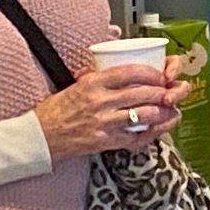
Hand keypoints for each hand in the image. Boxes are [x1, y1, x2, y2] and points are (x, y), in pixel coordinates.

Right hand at [37, 61, 186, 159]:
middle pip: (144, 93)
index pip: (131, 72)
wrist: (40, 137)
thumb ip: (96, 77)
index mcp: (92, 83)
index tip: (160, 74)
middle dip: (163, 92)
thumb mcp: (73, 86)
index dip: (152, 73)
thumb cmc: (55, 111)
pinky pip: (136, 137)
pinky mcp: (106, 141)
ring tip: (169, 110)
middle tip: (170, 92)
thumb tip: (116, 68)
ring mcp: (104, 122)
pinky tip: (159, 129)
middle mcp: (100, 101)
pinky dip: (152, 133)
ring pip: (145, 114)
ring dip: (163, 112)